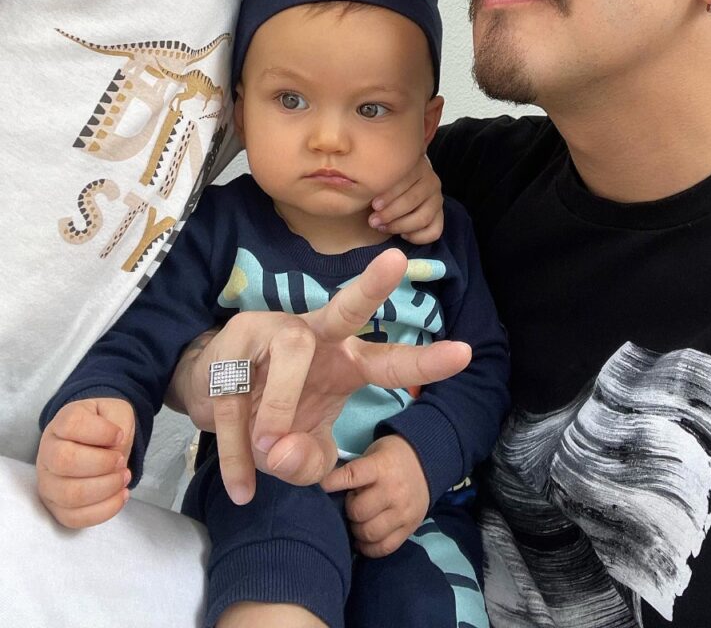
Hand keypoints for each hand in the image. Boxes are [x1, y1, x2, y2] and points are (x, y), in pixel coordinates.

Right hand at [36, 397, 134, 527]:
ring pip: (69, 495)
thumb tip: (114, 451)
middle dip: (103, 464)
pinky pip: (74, 518)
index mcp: (62, 423)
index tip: (119, 435)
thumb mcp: (117, 412)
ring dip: (105, 488)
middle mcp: (48, 452)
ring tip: (124, 478)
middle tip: (121, 461)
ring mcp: (48, 482)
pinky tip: (121, 495)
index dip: (101, 432)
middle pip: (65, 462)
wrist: (100, 441)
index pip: (72, 425)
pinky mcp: (56, 506)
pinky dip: (103, 510)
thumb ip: (118, 424)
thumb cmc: (105, 426)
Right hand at [175, 249, 469, 504]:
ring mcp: (269, 334)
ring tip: (269, 450)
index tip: (465, 352)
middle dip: (372, 286)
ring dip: (281, 410)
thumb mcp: (300, 453)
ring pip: (290, 356)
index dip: (426, 361)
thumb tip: (280, 450)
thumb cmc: (272, 416)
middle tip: (397, 261)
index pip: (389, 361)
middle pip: (345, 307)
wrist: (210, 397)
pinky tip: (243, 485)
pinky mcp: (229, 348)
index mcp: (342, 359)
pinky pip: (238, 398)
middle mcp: (312, 335)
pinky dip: (239, 452)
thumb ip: (306, 462)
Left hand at [322, 434, 429, 556]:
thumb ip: (355, 469)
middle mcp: (393, 491)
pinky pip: (384, 548)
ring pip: (369, 533)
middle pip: (358, 511)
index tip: (319, 487)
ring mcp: (403, 512)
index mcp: (382, 467)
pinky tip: (363, 539)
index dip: (332, 483)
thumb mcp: (373, 452)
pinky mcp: (410, 528)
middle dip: (349, 509)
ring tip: (359, 520)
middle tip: (352, 502)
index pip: (351, 476)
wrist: (427, 462)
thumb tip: (325, 486)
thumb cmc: (392, 456)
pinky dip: (368, 547)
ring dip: (357, 529)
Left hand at [370, 155, 442, 243]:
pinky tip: (402, 235)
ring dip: (400, 226)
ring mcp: (437, 199)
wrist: (401, 182)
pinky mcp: (440, 215)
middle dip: (391, 213)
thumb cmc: (384, 180)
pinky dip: (418, 237)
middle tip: (373, 221)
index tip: (373, 205)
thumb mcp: (381, 174)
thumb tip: (353, 183)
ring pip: (423, 217)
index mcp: (417, 165)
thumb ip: (374, 177)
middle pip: (413, 200)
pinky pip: (434, 231)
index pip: (407, 180)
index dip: (390, 194)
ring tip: (383, 227)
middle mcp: (431, 181)